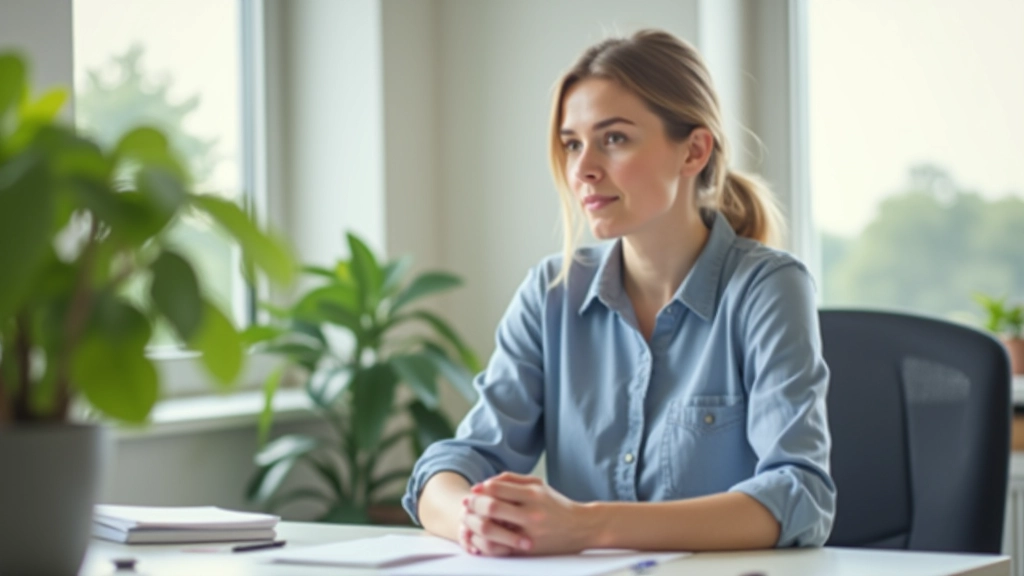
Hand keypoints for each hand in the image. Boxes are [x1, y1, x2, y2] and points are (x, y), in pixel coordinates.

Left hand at [464, 472, 598, 555]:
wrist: (581, 528)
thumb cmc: (555, 504)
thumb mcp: (538, 484)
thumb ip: (510, 479)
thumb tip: (483, 484)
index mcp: (533, 495)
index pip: (496, 488)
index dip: (479, 489)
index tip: (473, 492)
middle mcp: (531, 514)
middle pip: (491, 508)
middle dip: (473, 505)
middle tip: (466, 505)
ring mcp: (529, 535)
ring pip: (491, 531)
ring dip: (474, 525)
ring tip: (470, 520)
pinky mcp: (527, 551)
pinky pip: (498, 549)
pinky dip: (483, 543)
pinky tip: (479, 537)